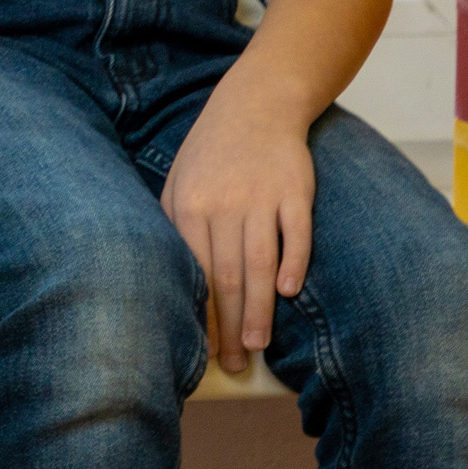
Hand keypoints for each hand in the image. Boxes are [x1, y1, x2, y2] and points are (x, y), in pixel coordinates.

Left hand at [159, 90, 315, 374]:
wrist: (255, 105)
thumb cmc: (211, 154)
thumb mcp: (178, 182)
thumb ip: (173, 227)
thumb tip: (171, 283)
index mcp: (189, 206)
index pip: (195, 272)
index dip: (202, 315)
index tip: (207, 352)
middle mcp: (223, 204)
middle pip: (226, 274)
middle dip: (230, 324)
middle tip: (236, 363)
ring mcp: (261, 197)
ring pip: (258, 261)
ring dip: (259, 306)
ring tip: (258, 343)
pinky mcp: (295, 190)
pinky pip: (296, 232)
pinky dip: (294, 261)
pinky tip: (288, 291)